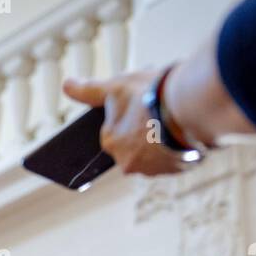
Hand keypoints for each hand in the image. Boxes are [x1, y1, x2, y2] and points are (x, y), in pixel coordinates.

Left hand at [62, 70, 187, 175]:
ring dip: (165, 141)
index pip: (116, 134)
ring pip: (158, 154)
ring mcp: (155, 169)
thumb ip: (90, 90)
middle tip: (158, 110)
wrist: (188, 105)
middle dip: (146, 131)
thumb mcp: (115, 86)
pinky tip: (186, 130)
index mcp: (112, 145)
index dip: (129, 117)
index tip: (140, 107)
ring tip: (175, 118)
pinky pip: (177, 158)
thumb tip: (67, 86)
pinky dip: (181, 146)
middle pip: (136, 146)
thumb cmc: (149, 94)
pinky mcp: (178, 169)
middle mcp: (129, 164)